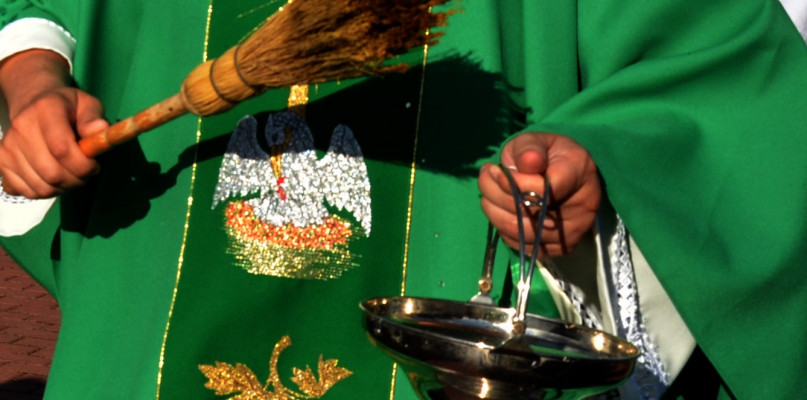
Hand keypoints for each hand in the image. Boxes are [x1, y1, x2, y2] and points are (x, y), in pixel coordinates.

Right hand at [0, 50, 106, 197]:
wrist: (34, 107)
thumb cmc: (68, 109)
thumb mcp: (88, 105)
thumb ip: (94, 117)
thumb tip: (100, 129)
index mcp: (46, 109)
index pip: (62, 149)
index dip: (83, 165)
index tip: (94, 165)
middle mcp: (22, 126)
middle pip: (52, 173)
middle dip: (77, 179)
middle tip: (86, 171)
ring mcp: (8, 146)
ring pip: (42, 187)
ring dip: (64, 187)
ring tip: (72, 173)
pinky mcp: (1, 161)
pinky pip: (28, 191)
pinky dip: (47, 191)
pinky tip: (55, 178)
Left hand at [478, 133, 600, 257]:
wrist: (562, 172)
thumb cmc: (545, 154)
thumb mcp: (535, 141)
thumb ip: (529, 149)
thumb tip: (528, 162)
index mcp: (579, 172)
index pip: (543, 189)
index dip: (513, 183)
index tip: (495, 169)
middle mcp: (584, 206)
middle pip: (530, 214)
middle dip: (497, 195)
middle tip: (486, 177)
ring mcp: (574, 231)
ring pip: (522, 233)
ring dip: (495, 213)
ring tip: (487, 193)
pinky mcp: (561, 248)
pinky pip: (523, 245)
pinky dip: (504, 229)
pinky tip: (500, 210)